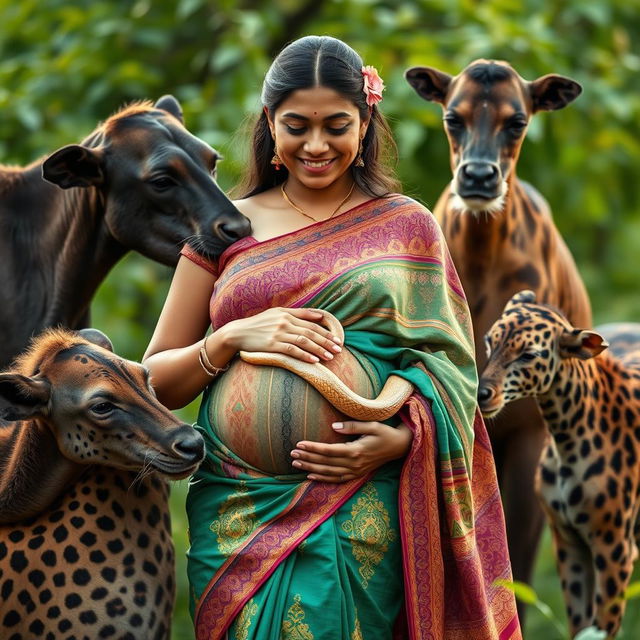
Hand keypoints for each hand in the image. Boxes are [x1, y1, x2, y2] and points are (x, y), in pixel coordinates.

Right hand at [219, 307, 341, 362]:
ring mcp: (278, 333)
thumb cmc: (259, 324)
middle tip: (338, 349)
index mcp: (286, 313)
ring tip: (330, 357)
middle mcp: (284, 322)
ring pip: (304, 341)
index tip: (337, 339)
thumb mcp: (277, 313)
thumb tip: (320, 315)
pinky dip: (304, 355)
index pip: (312, 322)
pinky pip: (292, 350)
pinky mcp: (272, 344)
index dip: (326, 331)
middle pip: (310, 332)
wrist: (237, 333)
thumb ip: (298, 313)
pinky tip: (314, 361)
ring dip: (319, 349)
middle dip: (326, 341)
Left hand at [290, 421, 412, 482]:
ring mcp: (355, 471)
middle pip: (325, 463)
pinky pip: (336, 479)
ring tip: (296, 464)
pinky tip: (311, 476)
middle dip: (307, 458)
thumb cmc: (384, 433)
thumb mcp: (371, 425)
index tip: (299, 444)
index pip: (328, 451)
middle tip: (292, 454)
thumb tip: (333, 426)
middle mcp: (354, 464)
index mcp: (356, 451)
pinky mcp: (357, 474)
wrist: (399, 447)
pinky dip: (323, 479)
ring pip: (328, 473)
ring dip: (311, 469)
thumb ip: (352, 426)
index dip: (313, 448)